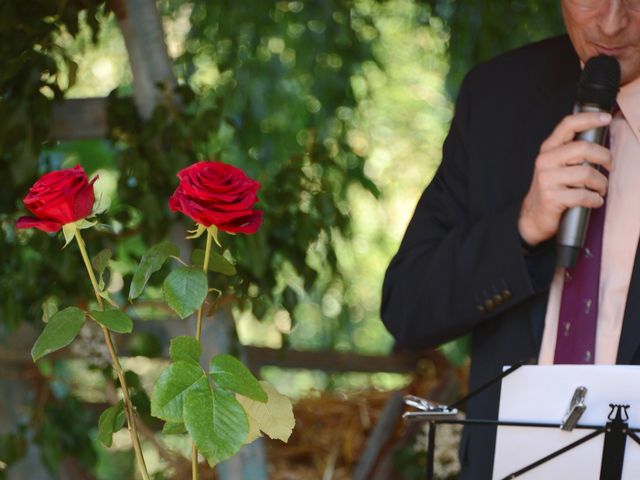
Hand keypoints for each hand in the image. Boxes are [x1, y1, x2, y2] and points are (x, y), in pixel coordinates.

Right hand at [518, 112, 611, 245]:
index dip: (589, 118)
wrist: (534, 215)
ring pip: (586, 173)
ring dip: (601, 183)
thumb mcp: (557, 165)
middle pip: (583, 149)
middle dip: (604, 157)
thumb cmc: (552, 188)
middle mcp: (545, 161)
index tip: (606, 118)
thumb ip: (572, 152)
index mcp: (548, 149)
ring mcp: (546, 179)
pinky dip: (595, 199)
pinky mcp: (551, 197)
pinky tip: (595, 201)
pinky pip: (583, 195)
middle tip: (610, 165)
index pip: (568, 125)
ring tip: (600, 189)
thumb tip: (600, 145)